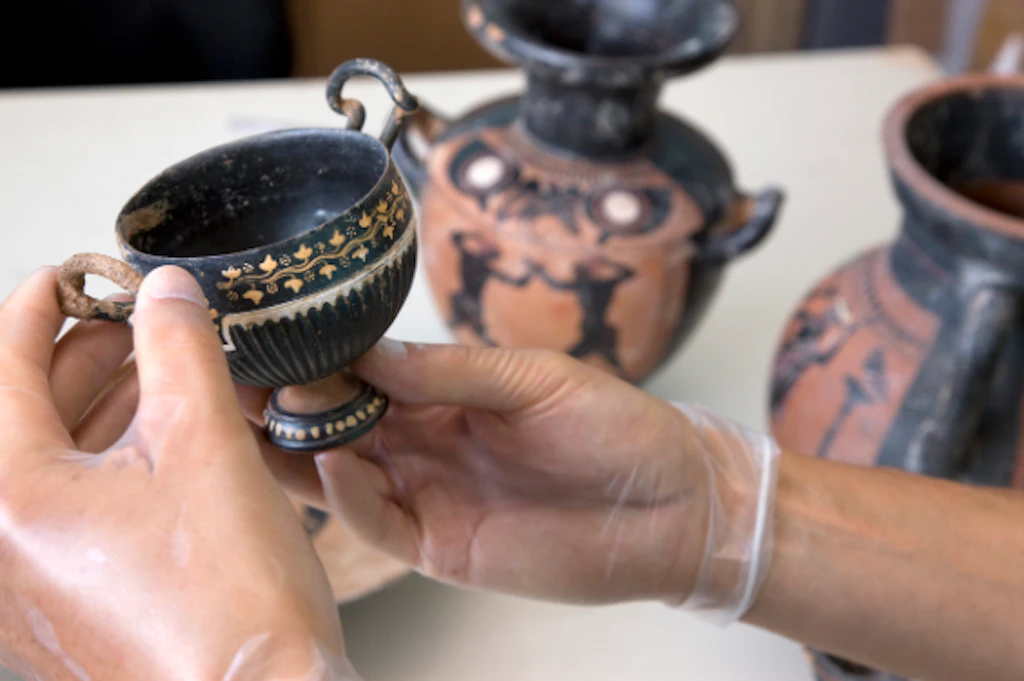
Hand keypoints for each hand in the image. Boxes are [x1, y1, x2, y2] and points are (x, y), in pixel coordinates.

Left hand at [0, 266, 353, 680]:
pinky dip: (115, 458)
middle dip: (85, 353)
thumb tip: (166, 290)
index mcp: (11, 496)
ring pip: (55, 461)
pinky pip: (76, 506)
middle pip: (26, 413)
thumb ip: (179, 349)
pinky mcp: (71, 603)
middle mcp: (4, 543)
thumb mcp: (205, 444)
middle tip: (140, 320)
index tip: (74, 273)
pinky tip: (171, 436)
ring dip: (106, 404)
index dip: (41, 304)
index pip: (4, 367)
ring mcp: (33, 581)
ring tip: (165, 369)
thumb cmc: (228, 599)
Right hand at [246, 341, 777, 614]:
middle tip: (230, 377)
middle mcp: (421, 443)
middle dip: (281, 401)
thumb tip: (369, 350)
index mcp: (442, 393)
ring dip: (296, 450)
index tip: (264, 332)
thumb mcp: (535, 379)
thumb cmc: (614, 427)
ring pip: (338, 474)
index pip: (357, 373)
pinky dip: (348, 498)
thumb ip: (451, 371)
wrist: (670, 503)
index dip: (311, 356)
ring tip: (256, 420)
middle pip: (331, 422)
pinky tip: (331, 467)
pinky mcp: (440, 544)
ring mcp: (426, 494)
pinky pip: (377, 523)